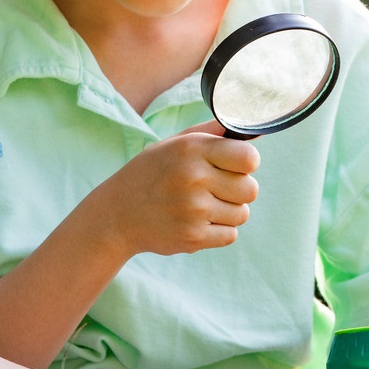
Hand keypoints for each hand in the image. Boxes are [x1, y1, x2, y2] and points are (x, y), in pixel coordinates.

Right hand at [94, 120, 259, 255]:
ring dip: (229, 211)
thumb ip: (212, 133)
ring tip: (203, 205)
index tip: (234, 165)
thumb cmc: (151, 173)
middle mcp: (194, 178)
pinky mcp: (193, 238)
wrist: (117, 214)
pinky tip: (198, 222)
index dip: (246, 163)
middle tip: (216, 188)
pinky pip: (231, 235)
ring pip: (242, 214)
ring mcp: (193, 210)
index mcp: (192, 149)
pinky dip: (219, 231)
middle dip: (239, 190)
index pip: (249, 158)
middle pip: (251, 189)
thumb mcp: (174, 144)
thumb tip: (252, 130)